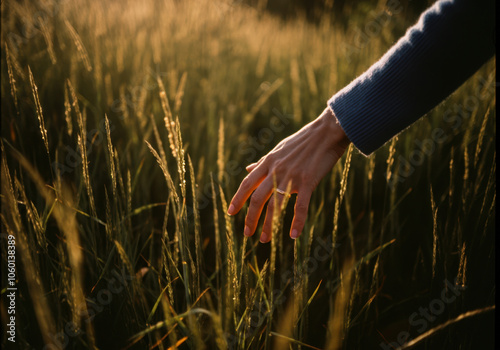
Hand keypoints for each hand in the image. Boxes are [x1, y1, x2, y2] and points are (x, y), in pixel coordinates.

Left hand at [227, 107, 349, 242]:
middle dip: (250, 218)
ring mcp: (291, 176)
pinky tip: (293, 235)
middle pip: (257, 198)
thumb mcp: (278, 150)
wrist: (326, 132)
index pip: (247, 184)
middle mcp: (276, 170)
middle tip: (247, 233)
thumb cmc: (303, 141)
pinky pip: (300, 206)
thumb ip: (263, 162)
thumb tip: (248, 169)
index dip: (237, 199)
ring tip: (265, 240)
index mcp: (268, 162)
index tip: (230, 213)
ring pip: (275, 205)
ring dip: (269, 225)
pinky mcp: (308, 181)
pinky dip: (297, 222)